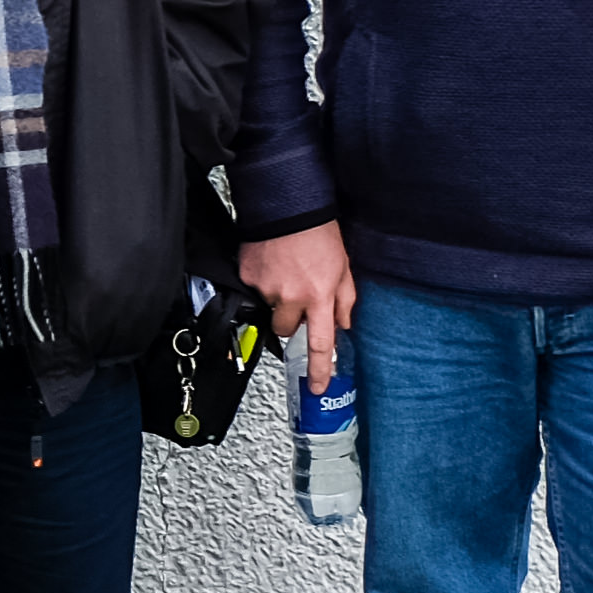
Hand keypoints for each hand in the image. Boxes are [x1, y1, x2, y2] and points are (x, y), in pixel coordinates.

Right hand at [238, 225, 357, 392]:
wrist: (287, 205)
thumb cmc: (318, 231)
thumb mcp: (343, 266)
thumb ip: (345, 299)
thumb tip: (343, 324)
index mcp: (319, 296)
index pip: (321, 343)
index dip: (320, 369)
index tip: (318, 387)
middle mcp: (292, 296)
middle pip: (287, 330)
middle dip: (292, 320)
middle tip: (297, 297)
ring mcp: (267, 288)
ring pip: (270, 310)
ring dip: (277, 299)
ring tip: (285, 272)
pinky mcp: (247, 276)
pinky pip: (254, 290)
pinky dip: (262, 280)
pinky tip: (272, 262)